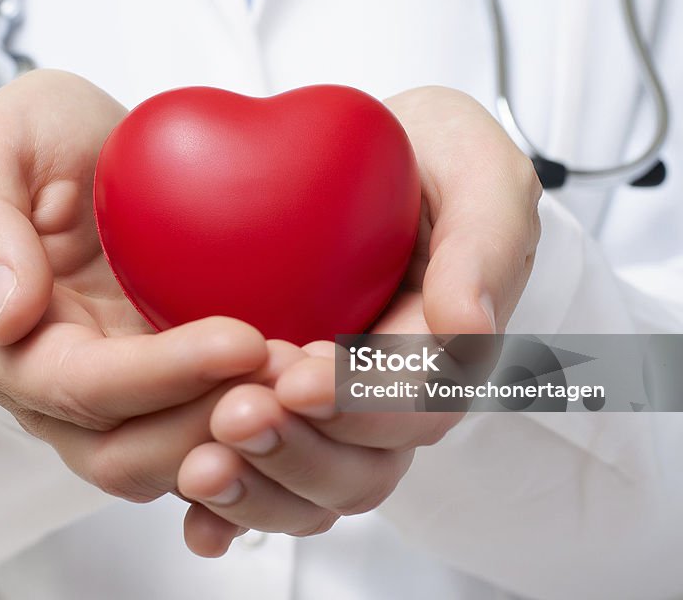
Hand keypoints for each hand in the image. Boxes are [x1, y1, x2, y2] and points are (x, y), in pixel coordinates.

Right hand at [0, 70, 269, 500]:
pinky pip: (209, 441)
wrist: (89, 153)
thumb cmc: (37, 141)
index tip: (241, 339)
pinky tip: (309, 395)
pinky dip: (258, 432)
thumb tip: (10, 315)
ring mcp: (113, 402)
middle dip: (213, 420)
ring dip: (244, 438)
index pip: (79, 388)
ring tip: (311, 382)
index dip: (161, 375)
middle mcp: (52, 393)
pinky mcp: (166, 396)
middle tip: (296, 372)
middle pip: (129, 450)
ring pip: (174, 462)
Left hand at [177, 87, 541, 554]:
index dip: (364, 401)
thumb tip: (470, 324)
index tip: (301, 377)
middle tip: (235, 418)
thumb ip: (487, 239)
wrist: (365, 162)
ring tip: (201, 465)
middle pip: (364, 463)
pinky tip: (196, 521)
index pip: (420, 398)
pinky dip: (231, 510)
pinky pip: (266, 478)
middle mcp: (392, 395)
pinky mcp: (284, 412)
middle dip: (300, 450)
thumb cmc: (427, 160)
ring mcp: (337, 412)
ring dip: (261, 487)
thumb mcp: (477, 168)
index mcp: (445, 346)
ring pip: (314, 487)